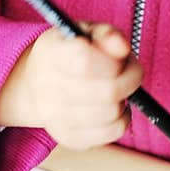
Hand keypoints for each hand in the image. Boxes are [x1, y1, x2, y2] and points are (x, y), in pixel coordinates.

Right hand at [0, 23, 142, 148]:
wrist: (37, 84)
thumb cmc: (69, 53)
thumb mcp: (85, 33)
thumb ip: (106, 35)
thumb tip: (122, 47)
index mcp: (50, 53)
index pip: (85, 61)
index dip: (114, 60)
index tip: (123, 55)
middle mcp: (46, 87)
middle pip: (107, 91)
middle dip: (131, 79)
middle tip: (132, 71)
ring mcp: (55, 117)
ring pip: (112, 113)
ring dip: (125, 99)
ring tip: (118, 88)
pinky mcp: (68, 137)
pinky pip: (111, 133)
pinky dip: (122, 119)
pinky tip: (114, 107)